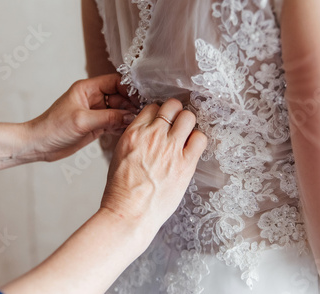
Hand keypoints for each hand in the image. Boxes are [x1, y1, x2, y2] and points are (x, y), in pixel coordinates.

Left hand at [23, 74, 138, 161]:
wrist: (39, 145)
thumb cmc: (53, 128)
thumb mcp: (82, 121)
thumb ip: (108, 117)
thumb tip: (130, 116)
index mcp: (87, 89)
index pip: (115, 82)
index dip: (128, 89)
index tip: (139, 99)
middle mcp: (93, 98)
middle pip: (120, 97)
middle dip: (130, 105)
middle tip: (141, 115)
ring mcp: (95, 113)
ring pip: (118, 111)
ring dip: (127, 117)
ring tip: (137, 124)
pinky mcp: (95, 126)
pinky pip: (114, 123)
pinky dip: (121, 127)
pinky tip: (128, 132)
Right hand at [101, 98, 206, 238]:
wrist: (129, 213)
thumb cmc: (121, 192)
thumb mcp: (119, 156)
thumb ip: (135, 141)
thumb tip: (146, 136)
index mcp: (134, 134)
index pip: (152, 108)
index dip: (159, 113)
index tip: (163, 121)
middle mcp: (153, 136)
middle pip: (172, 106)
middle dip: (176, 113)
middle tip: (177, 124)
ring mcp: (171, 149)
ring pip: (189, 117)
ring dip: (188, 124)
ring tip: (186, 136)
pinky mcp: (186, 164)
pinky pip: (200, 139)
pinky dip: (198, 140)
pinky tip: (193, 149)